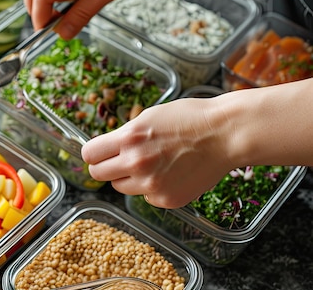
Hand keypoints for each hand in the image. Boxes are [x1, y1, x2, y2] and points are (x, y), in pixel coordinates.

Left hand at [81, 97, 235, 207]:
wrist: (226, 134)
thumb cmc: (190, 119)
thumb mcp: (148, 116)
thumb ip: (125, 135)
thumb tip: (107, 148)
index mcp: (129, 138)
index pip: (90, 154)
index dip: (94, 153)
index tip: (100, 153)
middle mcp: (136, 163)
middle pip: (98, 174)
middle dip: (106, 167)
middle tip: (119, 161)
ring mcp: (151, 184)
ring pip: (121, 187)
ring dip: (129, 178)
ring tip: (151, 164)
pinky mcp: (167, 199)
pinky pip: (145, 197)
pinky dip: (152, 189)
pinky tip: (170, 174)